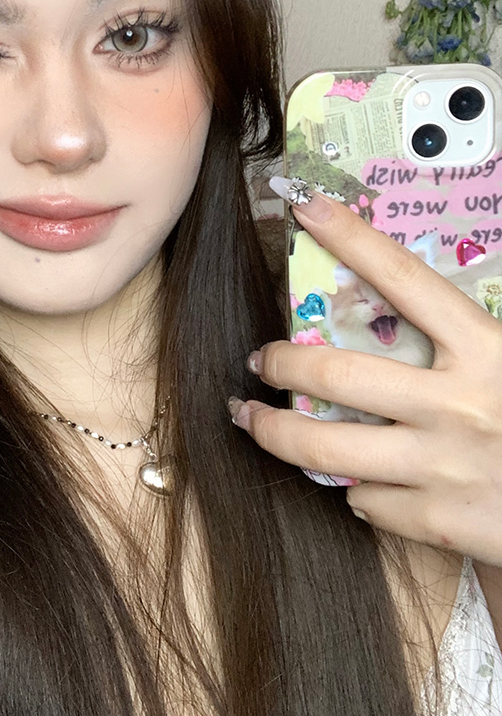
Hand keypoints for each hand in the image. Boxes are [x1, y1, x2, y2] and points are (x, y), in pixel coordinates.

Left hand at [230, 187, 501, 566]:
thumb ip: (460, 338)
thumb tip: (393, 303)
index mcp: (487, 349)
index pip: (405, 278)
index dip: (351, 237)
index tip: (305, 205)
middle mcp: (459, 405)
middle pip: (336, 375)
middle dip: (280, 363)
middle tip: (258, 360)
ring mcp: (444, 467)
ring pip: (325, 449)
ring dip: (274, 431)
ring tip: (251, 419)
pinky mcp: (439, 523)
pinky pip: (366, 500)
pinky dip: (356, 488)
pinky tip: (362, 478)